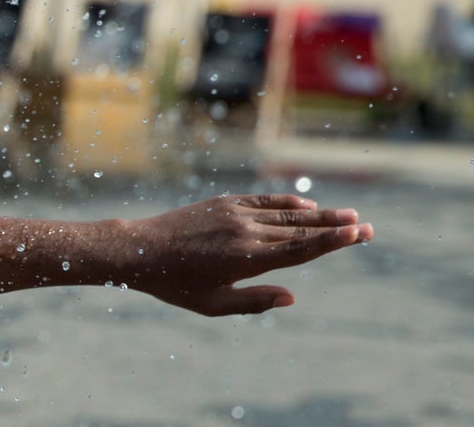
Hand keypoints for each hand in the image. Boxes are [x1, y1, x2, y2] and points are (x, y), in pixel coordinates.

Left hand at [122, 194, 372, 315]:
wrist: (138, 249)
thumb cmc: (175, 284)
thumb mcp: (214, 304)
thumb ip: (255, 301)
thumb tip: (292, 297)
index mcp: (247, 259)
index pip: (300, 249)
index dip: (332, 242)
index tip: (358, 234)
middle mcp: (245, 232)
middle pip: (300, 229)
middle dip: (335, 228)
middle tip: (367, 225)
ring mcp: (233, 213)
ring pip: (284, 213)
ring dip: (317, 214)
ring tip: (346, 214)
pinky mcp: (222, 203)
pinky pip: (261, 201)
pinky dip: (285, 202)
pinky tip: (305, 205)